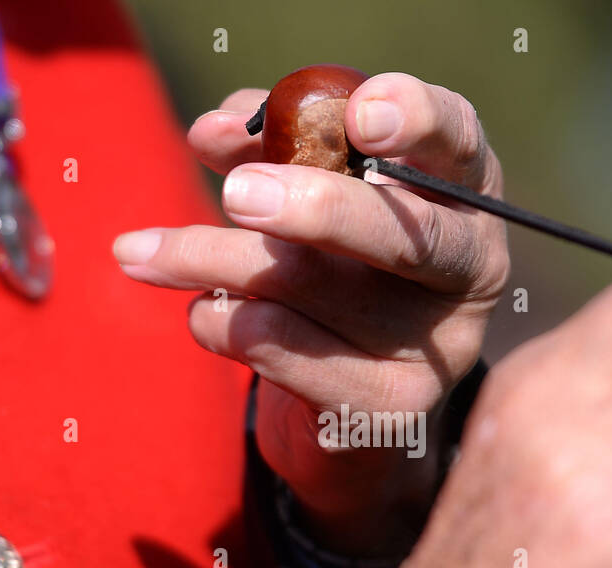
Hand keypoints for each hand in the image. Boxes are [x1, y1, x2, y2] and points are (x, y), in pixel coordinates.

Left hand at [114, 73, 508, 556]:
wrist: (344, 397)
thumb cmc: (328, 267)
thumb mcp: (308, 190)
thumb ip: (273, 145)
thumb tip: (213, 132)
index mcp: (460, 191)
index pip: (458, 140)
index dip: (416, 120)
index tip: (358, 113)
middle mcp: (468, 269)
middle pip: (406, 235)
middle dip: (316, 209)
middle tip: (235, 194)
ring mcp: (436, 346)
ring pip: (312, 289)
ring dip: (210, 260)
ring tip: (143, 252)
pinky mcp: (391, 409)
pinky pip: (286, 352)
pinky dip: (222, 323)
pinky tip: (205, 313)